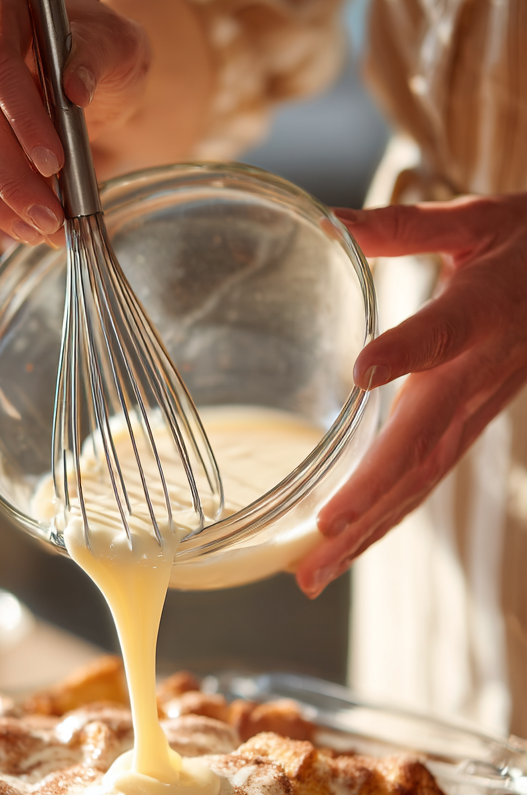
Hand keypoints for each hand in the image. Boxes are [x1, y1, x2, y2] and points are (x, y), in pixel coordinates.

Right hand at [0, 0, 150, 254]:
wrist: (76, 68)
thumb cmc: (97, 50)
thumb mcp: (118, 43)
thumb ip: (100, 53)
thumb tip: (75, 87)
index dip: (22, 118)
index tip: (54, 162)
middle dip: (12, 177)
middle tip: (51, 218)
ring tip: (40, 230)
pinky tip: (19, 223)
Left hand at [295, 194, 526, 596]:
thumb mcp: (476, 219)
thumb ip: (403, 227)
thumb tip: (329, 220)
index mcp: (482, 312)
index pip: (442, 334)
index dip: (406, 352)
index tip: (364, 370)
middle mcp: (477, 376)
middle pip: (422, 445)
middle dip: (369, 497)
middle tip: (317, 540)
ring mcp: (475, 412)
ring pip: (420, 481)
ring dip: (367, 530)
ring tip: (313, 574)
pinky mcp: (469, 429)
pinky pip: (424, 483)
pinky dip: (384, 522)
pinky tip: (343, 550)